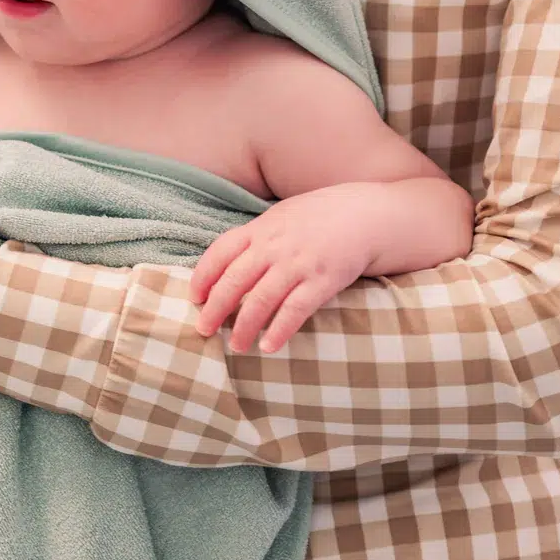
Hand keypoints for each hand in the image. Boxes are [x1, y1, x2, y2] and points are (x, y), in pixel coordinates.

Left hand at [190, 188, 378, 352]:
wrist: (366, 214)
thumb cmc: (319, 217)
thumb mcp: (280, 218)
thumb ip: (256, 238)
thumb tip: (229, 263)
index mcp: (260, 229)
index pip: (220, 252)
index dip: (203, 276)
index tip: (193, 298)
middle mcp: (273, 246)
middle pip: (234, 280)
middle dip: (215, 308)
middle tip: (203, 329)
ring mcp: (297, 263)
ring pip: (260, 299)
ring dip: (244, 326)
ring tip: (236, 346)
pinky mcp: (323, 280)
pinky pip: (295, 309)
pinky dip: (279, 330)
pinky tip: (268, 346)